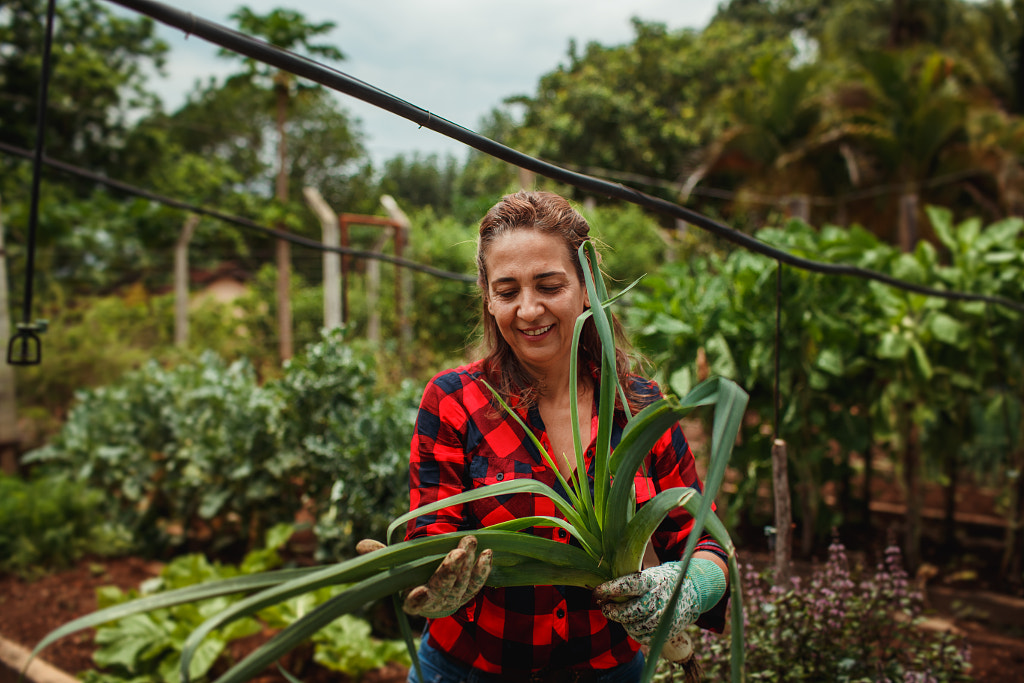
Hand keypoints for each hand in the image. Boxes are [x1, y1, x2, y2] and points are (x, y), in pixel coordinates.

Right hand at [359, 535, 491, 618]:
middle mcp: (434, 604)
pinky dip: (483, 570)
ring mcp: (453, 600)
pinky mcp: (468, 594)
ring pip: (462, 584)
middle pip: (443, 590)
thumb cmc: (411, 573)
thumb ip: (381, 556)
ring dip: (468, 563)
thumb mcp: (395, 565)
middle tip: (457, 552)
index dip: (417, 599)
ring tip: (470, 541)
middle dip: (450, 571)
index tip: (420, 591)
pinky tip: (486, 554)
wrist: (434, 583)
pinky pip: (478, 584)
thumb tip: (361, 546)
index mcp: (412, 600)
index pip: (413, 605)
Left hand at [593, 558, 725, 656]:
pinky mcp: (665, 631)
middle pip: (629, 611)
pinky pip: (642, 637)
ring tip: (617, 613)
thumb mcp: (651, 573)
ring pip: (634, 626)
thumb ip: (632, 580)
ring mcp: (663, 617)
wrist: (693, 591)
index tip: (597, 591)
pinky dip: (633, 631)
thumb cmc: (663, 580)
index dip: (610, 589)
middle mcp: (658, 600)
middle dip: (612, 611)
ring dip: (621, 621)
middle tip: (604, 606)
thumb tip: (604, 588)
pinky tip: (631, 623)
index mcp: (652, 581)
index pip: (628, 585)